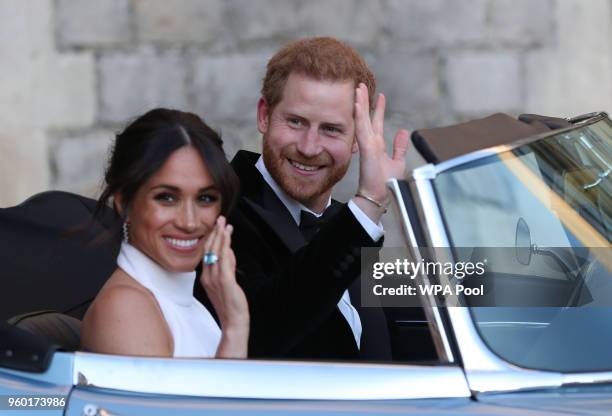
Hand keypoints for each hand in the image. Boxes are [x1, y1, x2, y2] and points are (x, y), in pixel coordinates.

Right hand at [200, 216, 248, 357]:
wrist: (233, 322)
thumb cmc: (230, 304)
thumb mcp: (226, 282)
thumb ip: (227, 266)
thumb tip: (229, 251)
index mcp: (206, 277)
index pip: (207, 253)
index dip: (212, 238)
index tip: (217, 226)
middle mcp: (208, 276)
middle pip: (209, 250)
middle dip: (215, 233)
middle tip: (220, 219)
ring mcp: (215, 279)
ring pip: (216, 252)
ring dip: (221, 236)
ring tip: (224, 223)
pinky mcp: (225, 282)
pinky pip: (224, 260)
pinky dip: (225, 246)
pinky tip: (228, 237)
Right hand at [354, 83, 408, 202]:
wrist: (378, 196)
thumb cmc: (386, 184)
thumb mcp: (397, 162)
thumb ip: (399, 147)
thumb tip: (403, 132)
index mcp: (377, 146)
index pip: (376, 123)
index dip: (377, 109)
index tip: (379, 96)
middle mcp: (371, 143)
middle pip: (366, 117)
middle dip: (364, 101)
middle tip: (362, 85)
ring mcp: (367, 145)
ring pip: (362, 120)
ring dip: (360, 104)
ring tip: (358, 89)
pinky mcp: (367, 149)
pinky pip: (362, 129)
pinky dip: (360, 116)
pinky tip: (357, 104)